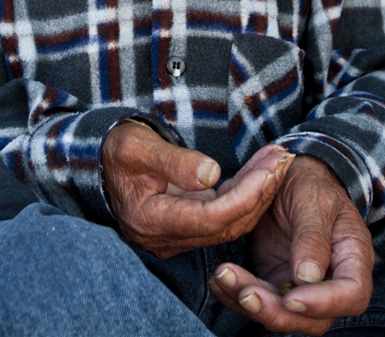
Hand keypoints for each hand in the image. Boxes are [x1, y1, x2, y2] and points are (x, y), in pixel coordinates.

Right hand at [101, 121, 294, 257]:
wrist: (100, 160)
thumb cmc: (118, 149)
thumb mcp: (140, 147)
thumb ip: (174, 162)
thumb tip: (212, 173)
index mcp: (151, 221)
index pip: (210, 218)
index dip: (244, 196)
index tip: (270, 170)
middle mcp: (166, 236)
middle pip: (225, 223)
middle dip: (259, 192)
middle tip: (284, 160)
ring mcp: (177, 234)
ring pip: (229, 221)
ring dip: (258, 192)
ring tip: (279, 160)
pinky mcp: (186, 224)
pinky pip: (223, 214)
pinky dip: (246, 193)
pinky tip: (263, 171)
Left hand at [209, 155, 374, 333]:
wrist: (287, 173)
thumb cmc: (310, 181)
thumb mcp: (313, 198)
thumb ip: (312, 236)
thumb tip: (308, 277)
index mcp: (352, 255)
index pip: (353, 294)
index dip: (325, 303)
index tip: (291, 298)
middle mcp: (331, 279)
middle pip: (315, 318)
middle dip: (278, 313)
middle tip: (246, 293)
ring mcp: (301, 284)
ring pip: (283, 314)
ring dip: (251, 304)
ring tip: (222, 278)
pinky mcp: (275, 280)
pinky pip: (259, 298)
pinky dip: (236, 294)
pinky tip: (217, 279)